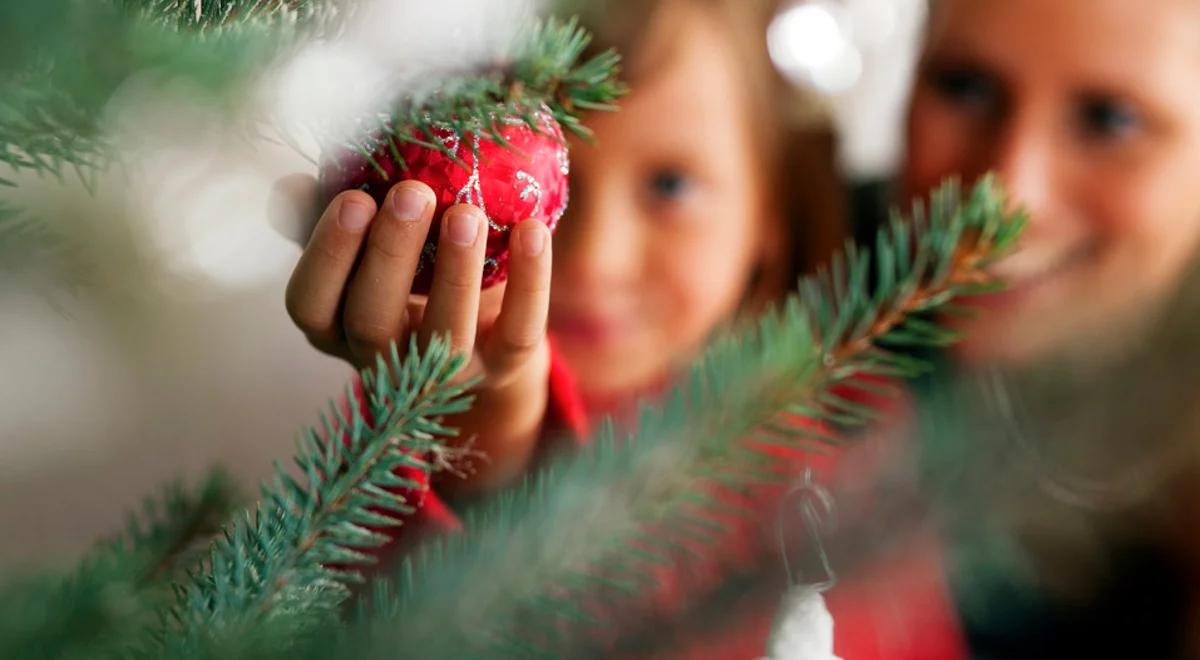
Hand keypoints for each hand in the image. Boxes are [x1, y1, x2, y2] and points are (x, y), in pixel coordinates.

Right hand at [281, 177, 552, 493]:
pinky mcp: (502, 369)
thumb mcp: (364, 245)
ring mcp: (444, 374)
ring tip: (467, 212)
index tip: (354, 197)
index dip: (327, 255)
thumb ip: (325, 214)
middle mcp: (382, 360)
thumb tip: (290, 186)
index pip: (310, 303)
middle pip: (372, 320)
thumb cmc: (408, 270)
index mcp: (335, 327)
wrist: (483, 328)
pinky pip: (517, 332)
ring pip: (444, 335)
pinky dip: (529, 282)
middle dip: (390, 253)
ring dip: (455, 272)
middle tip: (412, 192)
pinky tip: (531, 229)